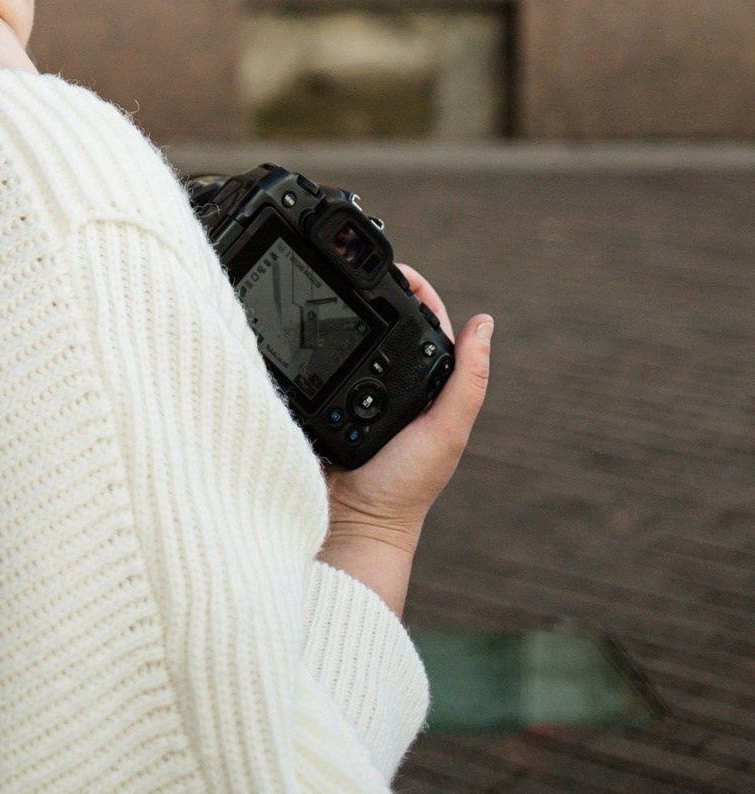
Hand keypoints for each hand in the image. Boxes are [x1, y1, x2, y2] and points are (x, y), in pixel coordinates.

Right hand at [318, 267, 491, 616]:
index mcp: (429, 390)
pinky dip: (314, 346)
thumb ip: (467, 381)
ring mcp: (355, 394)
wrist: (350, 525)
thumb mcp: (446, 431)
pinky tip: (307, 330)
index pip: (427, 327)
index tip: (398, 269)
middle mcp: (393, 389)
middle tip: (355, 271)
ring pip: (350, 342)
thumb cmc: (405, 488)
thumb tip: (486, 323)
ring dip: (342, 317)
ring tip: (333, 290)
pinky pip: (318, 365)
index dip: (416, 293)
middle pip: (385, 327)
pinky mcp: (324, 403)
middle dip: (374, 295)